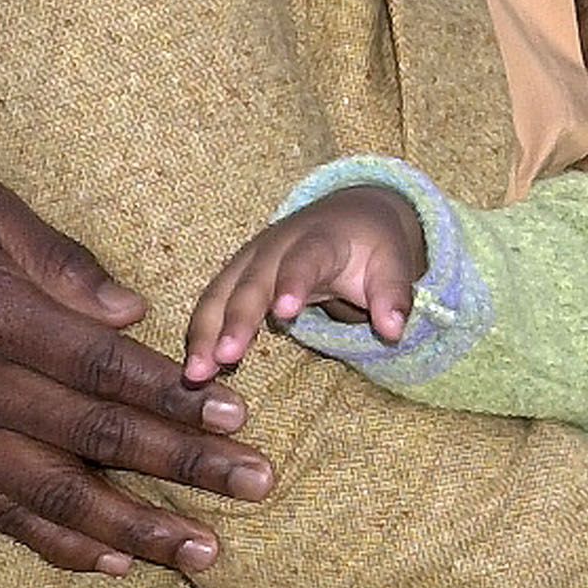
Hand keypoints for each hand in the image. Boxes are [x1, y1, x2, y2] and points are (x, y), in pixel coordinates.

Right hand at [0, 136, 273, 575]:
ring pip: (54, 497)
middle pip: (93, 437)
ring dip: (137, 528)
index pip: (102, 366)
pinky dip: (62, 546)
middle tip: (259, 485)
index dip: (174, 397)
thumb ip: (59, 259)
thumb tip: (134, 312)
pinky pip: (3, 519)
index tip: (240, 416)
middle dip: (184, 467)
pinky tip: (118, 562)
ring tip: (206, 550)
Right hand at [184, 188, 427, 382]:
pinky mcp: (236, 276)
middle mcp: (276, 246)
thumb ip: (394, 294)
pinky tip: (193, 368)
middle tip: (224, 356)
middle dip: (236, 317)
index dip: (294, 282)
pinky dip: (200, 333)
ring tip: (195, 373)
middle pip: (252, 281)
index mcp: (319, 239)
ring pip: (221, 293)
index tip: (284, 311)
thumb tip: (394, 330)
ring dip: (206, 332)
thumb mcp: (392, 262)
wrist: (349, 215)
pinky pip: (212, 304)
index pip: (305, 259)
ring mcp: (250, 260)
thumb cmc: (371, 246)